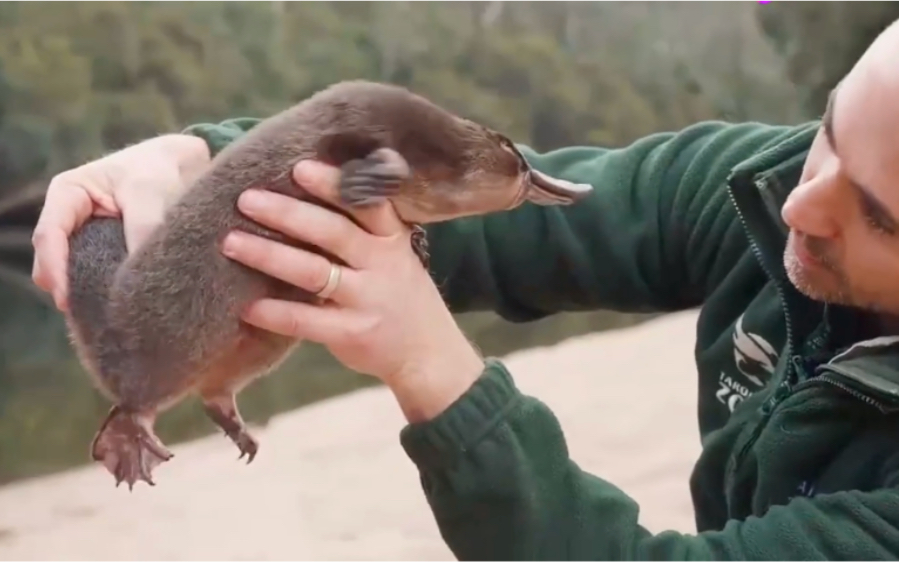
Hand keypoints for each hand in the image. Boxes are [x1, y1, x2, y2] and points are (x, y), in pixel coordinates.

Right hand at [31, 134, 210, 310]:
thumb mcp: (150, 190)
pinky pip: (100, 282)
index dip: (56, 270)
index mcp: (67, 194)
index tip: (69, 300)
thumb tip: (142, 276)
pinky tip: (126, 309)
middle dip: (72, 290)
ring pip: (77, 277)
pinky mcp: (108, 258)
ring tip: (114, 314)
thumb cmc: (160, 169)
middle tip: (95, 316)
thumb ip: (144, 227)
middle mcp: (70, 221)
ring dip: (92, 295)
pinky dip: (110, 295)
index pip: (49, 236)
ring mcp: (87, 241)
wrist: (184, 167)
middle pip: (56, 265)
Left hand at [222, 160, 485, 421]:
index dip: (334, 185)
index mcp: (391, 239)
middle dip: (288, 213)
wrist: (429, 353)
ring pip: (315, 272)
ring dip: (270, 255)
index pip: (366, 204)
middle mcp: (383, 264)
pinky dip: (275, 313)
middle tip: (246, 199)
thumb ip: (359, 230)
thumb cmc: (399, 295)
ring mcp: (369, 300)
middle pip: (333, 232)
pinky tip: (247, 306)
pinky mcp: (354, 333)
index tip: (299, 167)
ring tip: (232, 242)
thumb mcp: (393, 255)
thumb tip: (300, 193)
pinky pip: (308, 320)